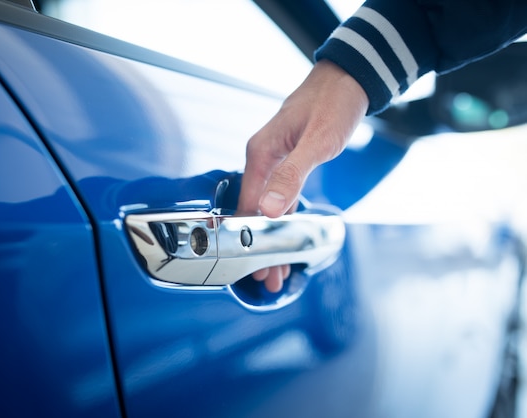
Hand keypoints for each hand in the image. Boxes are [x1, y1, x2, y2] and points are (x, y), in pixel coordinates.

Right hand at [237, 60, 367, 291]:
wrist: (347, 79)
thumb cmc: (333, 103)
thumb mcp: (316, 142)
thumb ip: (291, 175)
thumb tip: (268, 210)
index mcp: (260, 154)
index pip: (246, 205)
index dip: (249, 238)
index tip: (254, 266)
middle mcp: (262, 158)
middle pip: (254, 211)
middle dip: (260, 246)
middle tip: (268, 278)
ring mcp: (274, 160)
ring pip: (266, 207)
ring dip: (271, 236)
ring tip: (277, 267)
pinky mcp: (288, 161)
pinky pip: (278, 197)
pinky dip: (281, 219)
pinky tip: (284, 234)